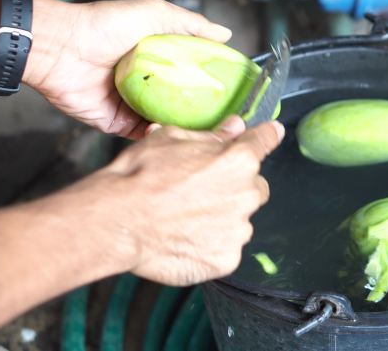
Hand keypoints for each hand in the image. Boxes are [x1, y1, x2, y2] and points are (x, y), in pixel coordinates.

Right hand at [0, 116, 283, 330]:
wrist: (116, 222)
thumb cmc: (138, 176)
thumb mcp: (170, 139)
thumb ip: (211, 136)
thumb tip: (235, 127)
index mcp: (238, 160)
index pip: (264, 142)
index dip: (267, 136)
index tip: (272, 134)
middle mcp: (247, 194)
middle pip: (254, 187)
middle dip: (236, 187)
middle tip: (200, 190)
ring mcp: (239, 230)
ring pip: (240, 220)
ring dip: (223, 218)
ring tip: (185, 218)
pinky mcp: (227, 259)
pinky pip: (226, 248)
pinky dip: (211, 245)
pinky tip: (184, 239)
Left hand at [22, 0, 231, 138]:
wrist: (62, 48)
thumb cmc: (105, 26)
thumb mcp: (155, 14)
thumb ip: (191, 24)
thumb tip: (225, 34)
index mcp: (157, 59)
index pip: (190, 75)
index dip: (209, 84)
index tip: (229, 93)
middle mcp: (146, 83)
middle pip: (181, 103)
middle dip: (199, 113)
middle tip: (220, 120)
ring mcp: (132, 104)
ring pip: (164, 122)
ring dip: (181, 129)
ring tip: (201, 133)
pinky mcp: (116, 123)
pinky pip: (142, 135)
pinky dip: (156, 136)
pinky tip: (169, 133)